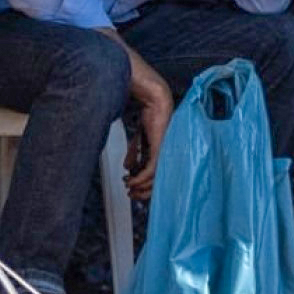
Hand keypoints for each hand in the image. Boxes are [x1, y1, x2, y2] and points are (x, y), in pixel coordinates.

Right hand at [120, 49, 176, 201]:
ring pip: (155, 179)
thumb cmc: (150, 114)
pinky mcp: (160, 149)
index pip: (157, 177)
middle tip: (131, 194)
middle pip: (158, 182)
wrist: (154, 99)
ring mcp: (164, 152)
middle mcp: (166, 155)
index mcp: (163, 154)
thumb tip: (128, 167)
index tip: (132, 190)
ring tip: (129, 187)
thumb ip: (134, 153)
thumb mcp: (139, 139)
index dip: (145, 186)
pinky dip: (141, 178)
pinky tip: (132, 180)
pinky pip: (152, 170)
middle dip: (142, 191)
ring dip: (140, 186)